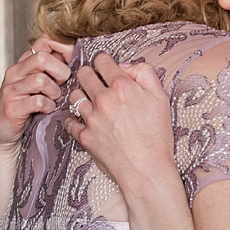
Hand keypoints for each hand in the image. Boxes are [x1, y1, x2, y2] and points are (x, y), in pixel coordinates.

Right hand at [0, 36, 74, 160]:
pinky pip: (38, 101)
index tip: (71, 61)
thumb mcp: (39, 83)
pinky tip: (47, 110)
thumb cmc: (26, 106)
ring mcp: (12, 90)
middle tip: (62, 84)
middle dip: (60, 71)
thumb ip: (53, 69)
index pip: (44, 40)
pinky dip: (48, 106)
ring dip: (54, 92)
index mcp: (24, 63)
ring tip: (53, 99)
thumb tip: (76, 55)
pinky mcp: (12, 108)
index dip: (63, 47)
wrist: (2, 132)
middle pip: (43, 57)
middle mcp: (15, 72)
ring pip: (41, 80)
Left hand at [63, 53, 177, 195]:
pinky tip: (84, 122)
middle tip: (97, 85)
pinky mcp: (84, 136)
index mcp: (122, 86)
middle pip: (83, 74)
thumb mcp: (161, 97)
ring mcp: (91, 118)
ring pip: (74, 96)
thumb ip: (145, 73)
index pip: (102, 60)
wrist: (147, 169)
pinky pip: (69, 121)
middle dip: (90, 76)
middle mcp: (103, 99)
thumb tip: (125, 66)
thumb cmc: (157, 136)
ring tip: (92, 105)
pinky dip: (74, 120)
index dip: (105, 62)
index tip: (107, 69)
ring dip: (82, 97)